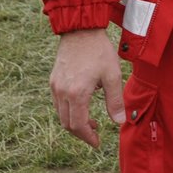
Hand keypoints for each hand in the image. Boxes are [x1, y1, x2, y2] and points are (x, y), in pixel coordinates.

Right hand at [49, 28, 123, 148]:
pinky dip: (68, 111)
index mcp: (77, 93)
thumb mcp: (113, 75)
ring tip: (91, 122)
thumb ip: (115, 101)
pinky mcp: (53, 80)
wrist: (81, 29)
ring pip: (60, 115)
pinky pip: (57, 103)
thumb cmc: (99, 51)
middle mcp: (62, 92)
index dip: (88, 137)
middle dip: (81, 133)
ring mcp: (55, 86)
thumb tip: (119, 122)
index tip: (98, 142)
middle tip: (95, 134)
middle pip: (67, 124)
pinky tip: (82, 106)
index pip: (78, 125)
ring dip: (74, 122)